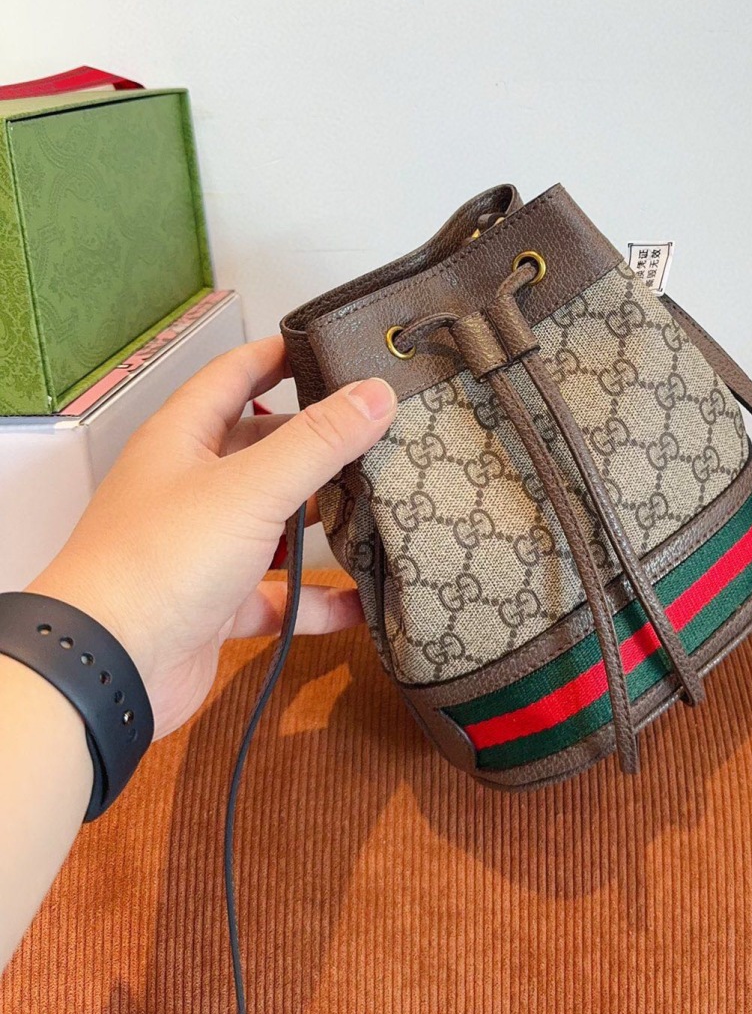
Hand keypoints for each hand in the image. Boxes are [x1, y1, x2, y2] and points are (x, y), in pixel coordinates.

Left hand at [25, 336, 396, 738]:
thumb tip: (376, 393)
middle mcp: (189, 486)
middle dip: (317, 442)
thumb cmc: (160, 561)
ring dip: (321, 520)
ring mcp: (201, 546)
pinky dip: (316, 599)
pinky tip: (360, 602)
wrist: (108, 665)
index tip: (332, 347)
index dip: (279, 355)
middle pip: (261, 448)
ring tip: (381, 505)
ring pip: (272, 522)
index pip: (234, 375)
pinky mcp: (214, 603)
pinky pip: (276, 595)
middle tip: (378, 432)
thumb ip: (319, 440)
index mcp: (183, 439)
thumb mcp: (251, 487)